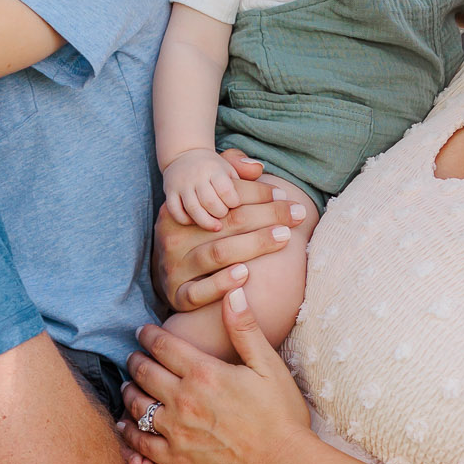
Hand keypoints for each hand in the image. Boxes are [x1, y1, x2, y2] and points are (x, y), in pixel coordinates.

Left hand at [119, 287, 315, 463]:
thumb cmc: (282, 417)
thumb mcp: (269, 366)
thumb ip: (245, 329)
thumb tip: (233, 292)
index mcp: (204, 373)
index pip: (163, 345)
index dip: (149, 335)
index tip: (143, 331)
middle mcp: (183, 399)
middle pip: (144, 372)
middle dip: (135, 360)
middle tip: (133, 355)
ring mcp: (176, 431)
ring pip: (137, 405)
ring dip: (130, 391)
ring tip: (130, 385)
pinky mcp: (176, 460)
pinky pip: (140, 444)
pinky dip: (128, 432)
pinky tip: (125, 426)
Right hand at [153, 159, 308, 312]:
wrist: (165, 275)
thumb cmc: (198, 235)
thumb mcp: (208, 202)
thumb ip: (231, 178)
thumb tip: (257, 168)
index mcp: (185, 210)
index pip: (225, 197)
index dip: (257, 193)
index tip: (284, 194)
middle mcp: (175, 237)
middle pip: (227, 222)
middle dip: (267, 215)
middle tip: (298, 214)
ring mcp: (175, 267)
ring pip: (217, 253)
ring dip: (253, 245)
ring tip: (282, 236)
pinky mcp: (178, 296)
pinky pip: (198, 291)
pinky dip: (221, 283)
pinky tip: (245, 274)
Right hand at [162, 147, 250, 230]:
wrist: (184, 157)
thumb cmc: (215, 170)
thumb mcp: (231, 167)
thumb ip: (247, 170)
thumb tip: (259, 169)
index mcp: (214, 169)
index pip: (227, 190)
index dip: (234, 202)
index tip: (237, 206)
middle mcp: (196, 176)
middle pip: (211, 202)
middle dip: (221, 214)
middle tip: (226, 218)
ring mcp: (181, 185)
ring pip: (194, 209)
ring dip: (207, 221)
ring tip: (216, 227)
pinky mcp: (169, 194)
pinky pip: (176, 212)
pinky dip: (186, 220)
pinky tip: (195, 223)